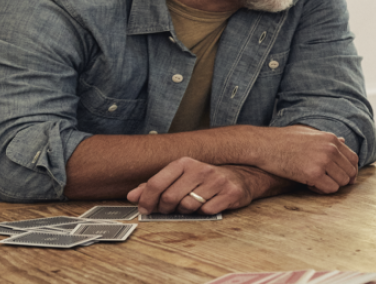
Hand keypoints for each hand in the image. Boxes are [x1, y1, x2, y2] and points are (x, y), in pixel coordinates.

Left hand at [126, 157, 258, 214]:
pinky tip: (208, 205)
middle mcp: (201, 168)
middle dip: (166, 208)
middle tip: (169, 210)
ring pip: (188, 206)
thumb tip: (133, 195)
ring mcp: (217, 180)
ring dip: (186, 211)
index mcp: (185, 162)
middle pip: (170, 197)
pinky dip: (204, 213)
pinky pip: (207, 211)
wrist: (242, 177)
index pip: (157, 182)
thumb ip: (156, 185)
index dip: (147, 199)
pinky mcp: (230, 193)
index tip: (144, 209)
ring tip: (192, 205)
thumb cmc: (206, 179)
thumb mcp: (181, 177)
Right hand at [254, 126, 358, 192]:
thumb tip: (343, 141)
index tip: (346, 179)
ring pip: (341, 182)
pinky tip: (309, 184)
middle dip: (341, 180)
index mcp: (331, 139)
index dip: (351, 171)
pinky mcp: (313, 174)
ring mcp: (323, 161)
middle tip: (327, 182)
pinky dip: (321, 190)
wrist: (264, 145)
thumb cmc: (283, 139)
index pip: (353, 158)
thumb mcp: (308, 133)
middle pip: (349, 172)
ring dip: (330, 185)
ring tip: (315, 181)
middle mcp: (330, 149)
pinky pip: (329, 189)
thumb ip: (327, 139)